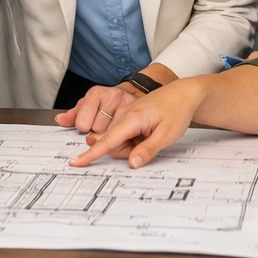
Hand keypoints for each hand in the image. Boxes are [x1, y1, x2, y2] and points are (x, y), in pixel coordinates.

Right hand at [69, 78, 205, 169]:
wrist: (182, 93)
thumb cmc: (176, 111)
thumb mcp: (167, 135)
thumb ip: (147, 150)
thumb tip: (131, 164)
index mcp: (130, 119)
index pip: (107, 141)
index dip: (91, 154)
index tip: (75, 162)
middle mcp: (122, 115)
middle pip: (112, 144)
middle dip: (126, 152)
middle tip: (148, 145)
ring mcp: (123, 115)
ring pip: (116, 140)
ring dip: (130, 146)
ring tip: (150, 136)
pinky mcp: (126, 116)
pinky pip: (121, 134)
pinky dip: (131, 139)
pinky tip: (145, 133)